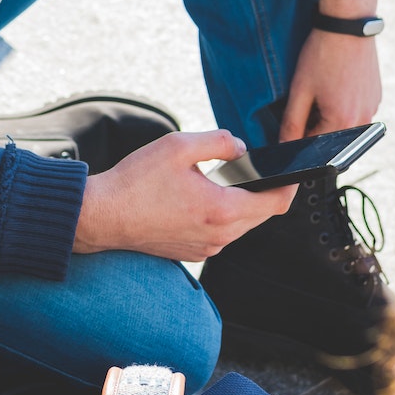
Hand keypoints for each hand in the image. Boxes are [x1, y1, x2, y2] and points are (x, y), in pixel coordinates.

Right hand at [73, 129, 295, 261]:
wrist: (102, 216)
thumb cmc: (135, 181)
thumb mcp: (178, 146)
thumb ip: (219, 141)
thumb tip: (241, 149)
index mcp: (222, 211)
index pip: (275, 203)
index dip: (289, 185)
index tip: (292, 172)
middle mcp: (219, 236)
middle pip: (261, 216)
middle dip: (265, 193)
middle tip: (259, 170)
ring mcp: (205, 248)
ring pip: (241, 227)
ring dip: (242, 205)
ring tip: (229, 181)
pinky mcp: (190, 253)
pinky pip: (220, 234)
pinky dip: (222, 216)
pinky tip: (205, 198)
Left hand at [281, 28, 381, 140]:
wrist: (348, 25)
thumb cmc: (323, 54)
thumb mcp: (300, 89)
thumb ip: (291, 123)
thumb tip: (284, 145)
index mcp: (343, 121)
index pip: (315, 147)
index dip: (299, 135)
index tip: (294, 119)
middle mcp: (364, 120)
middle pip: (331, 137)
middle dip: (315, 125)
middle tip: (309, 96)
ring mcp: (373, 108)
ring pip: (344, 124)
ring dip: (330, 114)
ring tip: (324, 86)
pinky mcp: (376, 97)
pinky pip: (356, 111)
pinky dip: (343, 105)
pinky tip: (336, 83)